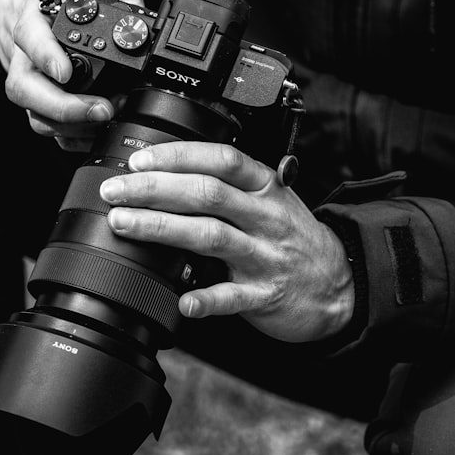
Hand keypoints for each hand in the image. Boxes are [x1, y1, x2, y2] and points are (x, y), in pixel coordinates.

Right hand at [0, 0, 143, 150]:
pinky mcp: (46, 102)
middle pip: (25, 89)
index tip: (65, 72)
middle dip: (61, 107)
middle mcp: (28, 54)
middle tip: (101, 109)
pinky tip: (99, 132)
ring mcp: (35, 81)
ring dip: (70, 125)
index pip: (29, 36)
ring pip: (35, 114)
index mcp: (36, 17)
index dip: (44, 56)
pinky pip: (50, 127)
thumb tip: (136, 10)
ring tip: (107, 120)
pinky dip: (73, 136)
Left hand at [98, 142, 354, 342]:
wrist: (339, 284)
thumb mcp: (269, 200)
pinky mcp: (265, 296)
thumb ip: (227, 187)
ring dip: (162, 228)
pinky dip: (205, 299)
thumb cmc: (291, 237)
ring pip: (210, 236)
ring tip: (124, 224)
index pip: (222, 159)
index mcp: (265, 188)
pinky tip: (181, 299)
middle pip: (206, 194)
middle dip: (154, 189)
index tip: (139, 160)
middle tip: (115, 191)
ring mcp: (266, 256)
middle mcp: (265, 217)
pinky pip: (232, 297)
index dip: (178, 156)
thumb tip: (162, 174)